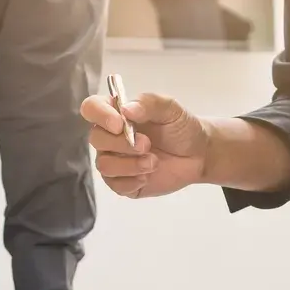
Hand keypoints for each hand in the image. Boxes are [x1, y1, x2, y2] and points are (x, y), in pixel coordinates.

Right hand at [81, 92, 210, 198]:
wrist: (197, 154)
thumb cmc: (181, 127)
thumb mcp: (170, 108)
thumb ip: (148, 103)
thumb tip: (125, 109)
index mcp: (116, 114)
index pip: (91, 108)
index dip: (100, 115)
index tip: (120, 124)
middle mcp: (110, 137)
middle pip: (96, 139)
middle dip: (122, 144)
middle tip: (147, 145)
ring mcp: (115, 161)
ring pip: (104, 165)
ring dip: (130, 165)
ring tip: (153, 162)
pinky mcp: (122, 182)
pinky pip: (115, 185)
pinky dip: (132, 182)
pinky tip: (148, 176)